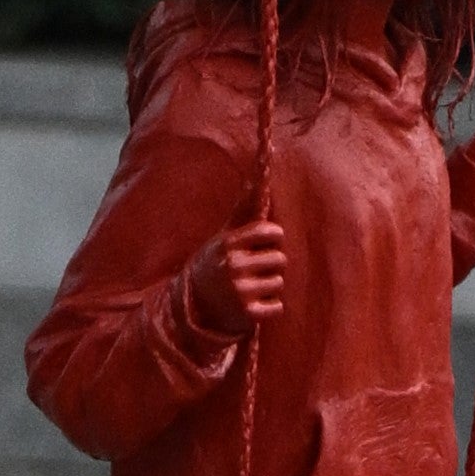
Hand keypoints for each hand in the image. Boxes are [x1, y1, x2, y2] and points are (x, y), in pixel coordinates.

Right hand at [185, 218, 293, 343]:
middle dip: (272, 264)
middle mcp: (234, 266)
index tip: (268, 242)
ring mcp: (240, 291)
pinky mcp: (247, 314)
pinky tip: (255, 303)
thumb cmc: (216, 265)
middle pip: (280, 258)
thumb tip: (262, 160)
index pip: (269, 231)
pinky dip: (271, 307)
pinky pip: (278, 306)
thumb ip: (243, 208)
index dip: (274, 237)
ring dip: (270, 286)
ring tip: (253, 287)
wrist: (194, 309)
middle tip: (257, 270)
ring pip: (279, 282)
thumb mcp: (223, 238)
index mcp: (228, 244)